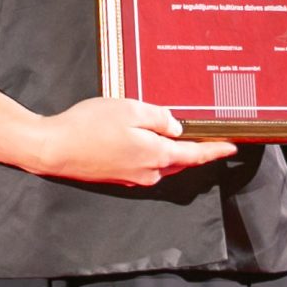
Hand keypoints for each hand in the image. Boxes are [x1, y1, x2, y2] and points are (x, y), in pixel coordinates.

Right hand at [26, 97, 236, 186]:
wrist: (54, 149)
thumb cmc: (89, 126)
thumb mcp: (130, 109)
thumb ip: (158, 117)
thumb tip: (176, 127)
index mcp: (157, 155)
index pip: (195, 155)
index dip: (215, 150)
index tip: (232, 146)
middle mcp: (149, 172)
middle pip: (180, 161)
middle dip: (195, 150)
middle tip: (207, 134)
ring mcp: (132, 177)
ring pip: (162, 163)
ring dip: (171, 151)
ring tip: (174, 132)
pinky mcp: (117, 176)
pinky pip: (144, 164)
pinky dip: (151, 152)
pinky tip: (143, 138)